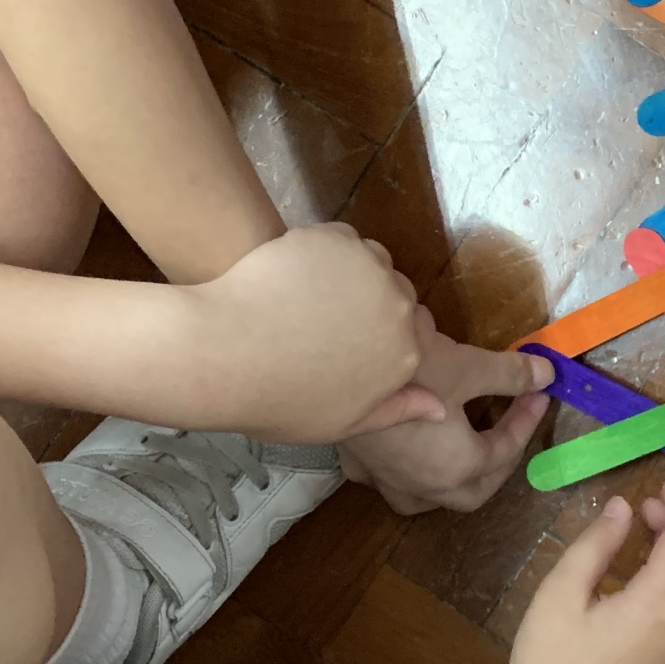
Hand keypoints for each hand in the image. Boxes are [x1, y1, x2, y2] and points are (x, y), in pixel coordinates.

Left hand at [184, 225, 439, 444]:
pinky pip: (341, 240)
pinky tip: (293, 274)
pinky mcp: (335, 240)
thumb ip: (396, 410)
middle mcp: (399, 309)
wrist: (224, 352)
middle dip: (374, 304)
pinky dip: (323, 252)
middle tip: (328, 320)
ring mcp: (368, 268)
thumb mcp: (342, 423)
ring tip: (309, 295)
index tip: (356, 343)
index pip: (418, 334)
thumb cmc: (279, 399)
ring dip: (353, 273)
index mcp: (406, 356)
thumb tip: (440, 408)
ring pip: (373, 261)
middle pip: (399, 295)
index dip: (389, 337)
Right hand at [338, 314, 553, 512]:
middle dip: (497, 466)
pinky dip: (406, 469)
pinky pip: (387, 478)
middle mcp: (422, 486)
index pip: (504, 450)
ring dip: (451, 483)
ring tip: (463, 455)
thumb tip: (545, 373)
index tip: (538, 393)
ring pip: (426, 497)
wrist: (335, 368)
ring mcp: (384, 478)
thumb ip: (510, 375)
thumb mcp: (468, 368)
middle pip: (471, 492)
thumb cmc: (410, 372)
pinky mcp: (357, 461)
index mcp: (457, 469)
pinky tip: (406, 448)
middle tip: (509, 431)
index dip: (526, 421)